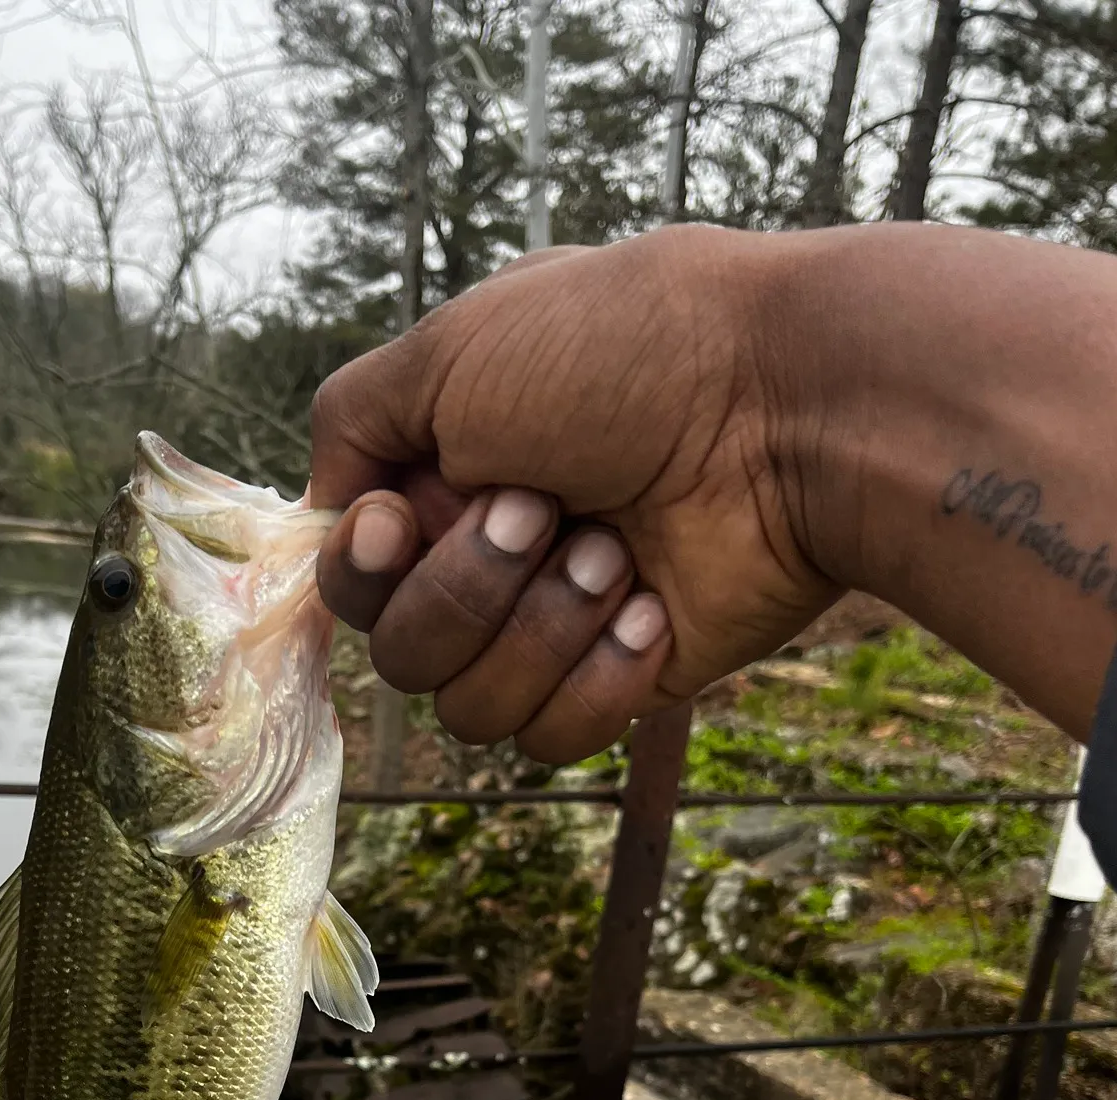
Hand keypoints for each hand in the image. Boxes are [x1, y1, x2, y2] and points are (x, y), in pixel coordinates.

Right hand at [309, 230, 840, 762]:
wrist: (787, 409)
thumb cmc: (626, 352)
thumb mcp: (455, 345)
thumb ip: (353, 420)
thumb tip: (329, 507)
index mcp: (445, 479)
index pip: (348, 579)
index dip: (361, 569)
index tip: (400, 521)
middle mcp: (490, 559)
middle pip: (399, 655)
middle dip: (465, 587)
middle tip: (545, 508)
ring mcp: (555, 627)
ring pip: (468, 709)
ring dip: (539, 624)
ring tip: (615, 549)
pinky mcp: (620, 684)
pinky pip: (549, 737)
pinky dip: (598, 673)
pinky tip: (653, 604)